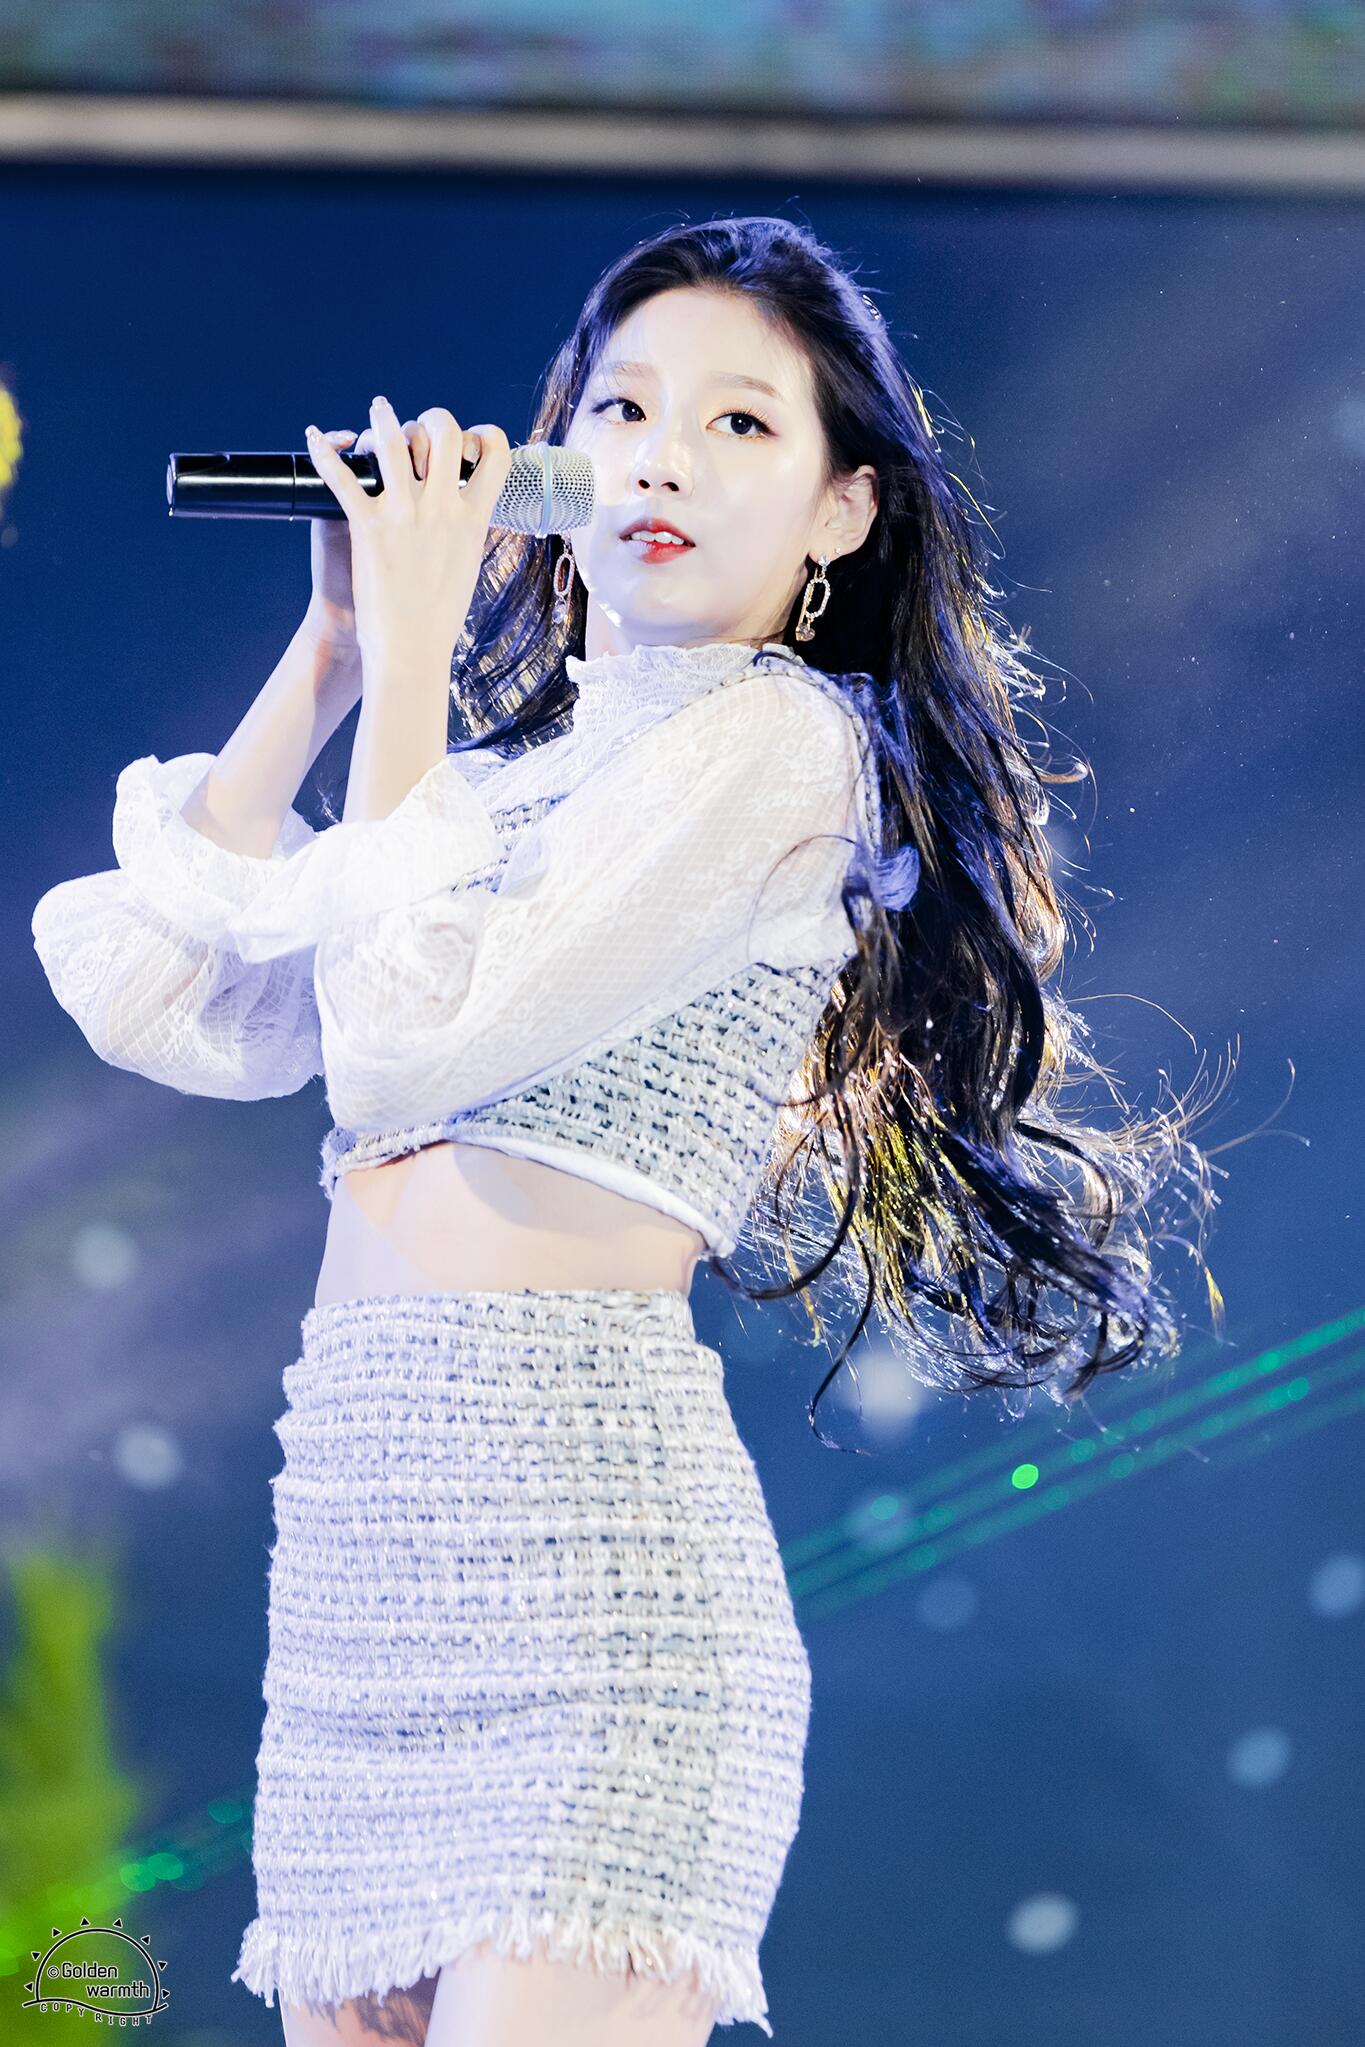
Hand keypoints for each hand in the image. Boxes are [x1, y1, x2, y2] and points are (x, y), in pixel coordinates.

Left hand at [304, 397, 511, 680]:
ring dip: (384, 418)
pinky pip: (342, 478)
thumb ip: (466, 532)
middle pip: (444, 433)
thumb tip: (469, 513)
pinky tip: (314, 436)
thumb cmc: (438, 618)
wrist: (410, 650)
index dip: (486, 436)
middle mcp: (441, 508)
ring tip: (379, 409)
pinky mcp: (368, 526)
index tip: (471, 441)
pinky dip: (324, 453)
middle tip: (420, 424)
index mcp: (472, 519)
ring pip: (394, 443)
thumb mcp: (467, 568)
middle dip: (434, 418)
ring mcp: (404, 514)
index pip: (496, 455)